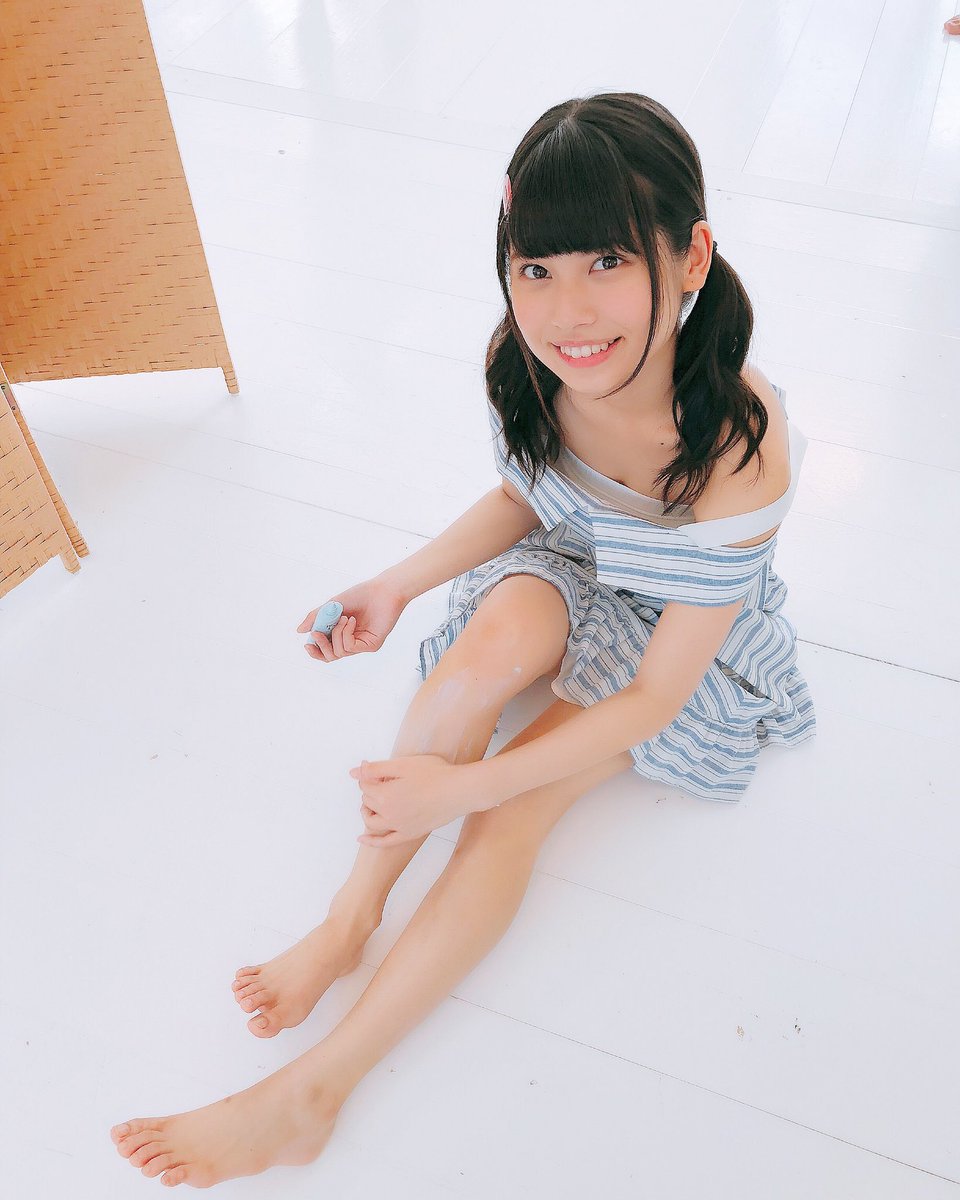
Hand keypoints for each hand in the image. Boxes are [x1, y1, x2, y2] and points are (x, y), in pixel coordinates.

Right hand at [298, 576, 406, 662]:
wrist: (382, 590)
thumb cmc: (360, 595)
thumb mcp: (332, 606)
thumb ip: (316, 618)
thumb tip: (299, 630)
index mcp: (341, 633)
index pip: (325, 650)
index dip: (315, 650)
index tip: (307, 643)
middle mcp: (351, 641)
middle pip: (330, 657)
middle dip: (320, 647)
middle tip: (316, 634)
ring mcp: (361, 644)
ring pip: (339, 652)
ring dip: (336, 634)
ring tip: (343, 617)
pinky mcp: (371, 645)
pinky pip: (350, 647)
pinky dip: (346, 633)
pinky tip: (351, 621)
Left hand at [350, 755, 492, 847]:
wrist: (459, 791)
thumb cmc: (435, 774)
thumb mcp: (403, 765)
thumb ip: (376, 768)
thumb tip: (354, 771)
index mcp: (385, 795)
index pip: (365, 785)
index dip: (368, 775)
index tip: (375, 769)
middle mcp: (388, 814)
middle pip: (368, 802)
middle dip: (370, 790)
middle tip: (383, 779)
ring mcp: (399, 827)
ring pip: (372, 822)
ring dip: (367, 811)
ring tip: (371, 802)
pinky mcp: (410, 834)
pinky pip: (385, 842)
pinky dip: (371, 841)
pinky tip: (362, 838)